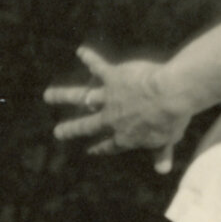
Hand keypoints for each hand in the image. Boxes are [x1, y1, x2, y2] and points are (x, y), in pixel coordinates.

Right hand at [44, 46, 188, 173]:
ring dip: (63, 95)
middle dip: (71, 129)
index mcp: (126, 136)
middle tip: (58, 132)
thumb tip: (162, 170)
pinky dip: (90, 58)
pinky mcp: (113, 77)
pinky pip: (98, 66)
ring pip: (81, 97)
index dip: (101, 148)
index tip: (90, 150)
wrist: (170, 96)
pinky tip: (81, 51)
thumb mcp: (168, 139)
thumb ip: (162, 153)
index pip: (110, 145)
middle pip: (87, 125)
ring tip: (48, 95)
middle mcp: (112, 119)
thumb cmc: (172, 119)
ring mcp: (110, 98)